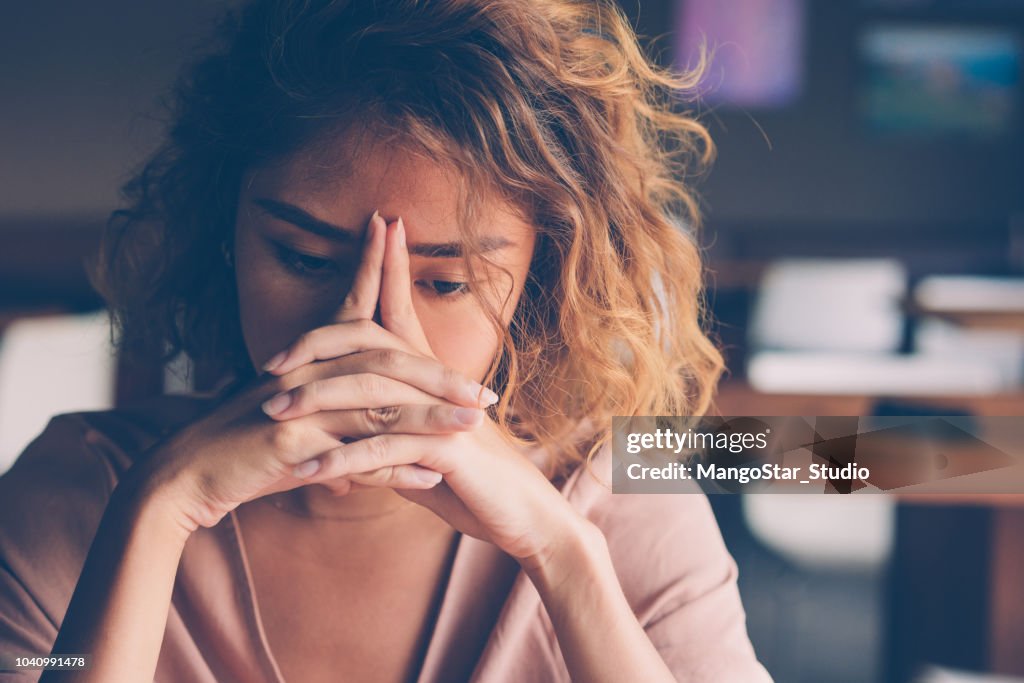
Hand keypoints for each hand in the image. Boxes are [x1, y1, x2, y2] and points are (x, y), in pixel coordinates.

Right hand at [124, 211, 496, 533]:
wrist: (186, 478)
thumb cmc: (243, 454)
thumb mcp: (297, 430)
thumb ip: (341, 434)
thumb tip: (385, 459)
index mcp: (308, 361)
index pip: (350, 307)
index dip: (373, 266)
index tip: (394, 227)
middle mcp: (307, 373)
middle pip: (384, 361)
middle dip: (439, 375)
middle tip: (487, 393)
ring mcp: (299, 405)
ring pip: (379, 404)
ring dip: (432, 416)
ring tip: (475, 426)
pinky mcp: (291, 442)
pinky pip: (355, 453)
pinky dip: (396, 468)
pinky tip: (431, 477)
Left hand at [261, 214, 593, 568]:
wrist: (523, 515)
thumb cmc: (472, 481)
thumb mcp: (423, 450)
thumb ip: (388, 432)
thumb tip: (350, 432)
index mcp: (433, 376)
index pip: (402, 310)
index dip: (388, 267)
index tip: (374, 226)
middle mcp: (438, 385)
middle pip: (372, 343)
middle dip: (318, 346)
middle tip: (268, 364)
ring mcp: (444, 414)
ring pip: (370, 393)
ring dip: (315, 403)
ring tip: (271, 415)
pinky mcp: (447, 450)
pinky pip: (383, 449)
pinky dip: (341, 461)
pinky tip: (307, 472)